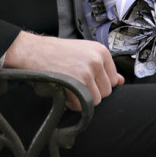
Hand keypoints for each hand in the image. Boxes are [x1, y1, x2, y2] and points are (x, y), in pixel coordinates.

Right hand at [3, 32, 123, 110]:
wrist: (34, 51)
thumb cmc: (57, 52)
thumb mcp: (84, 52)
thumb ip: (103, 67)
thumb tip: (121, 81)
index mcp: (101, 51)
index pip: (113, 79)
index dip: (99, 84)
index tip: (87, 81)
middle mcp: (97, 60)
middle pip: (106, 91)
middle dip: (92, 92)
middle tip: (76, 85)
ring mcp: (87, 72)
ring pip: (96, 100)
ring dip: (83, 99)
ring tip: (71, 89)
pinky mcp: (77, 84)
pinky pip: (83, 105)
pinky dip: (74, 104)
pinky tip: (66, 93)